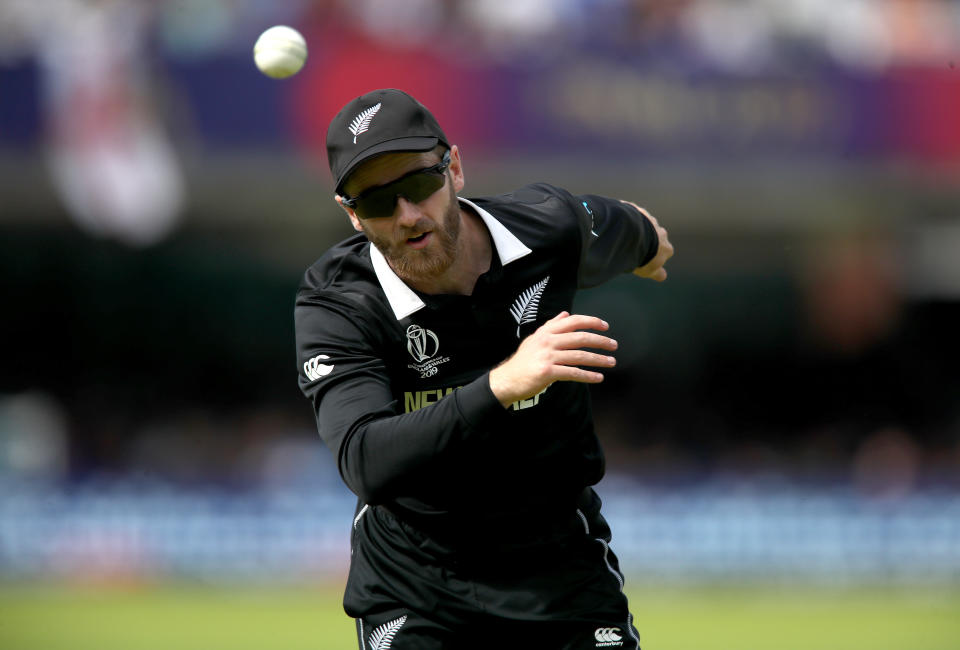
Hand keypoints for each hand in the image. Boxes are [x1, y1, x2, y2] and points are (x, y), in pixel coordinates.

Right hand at [488, 312, 616, 407]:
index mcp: (546, 332)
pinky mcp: (548, 372)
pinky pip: (573, 373)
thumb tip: (565, 314)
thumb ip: (551, 326)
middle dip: (600, 341)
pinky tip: (598, 377)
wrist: (507, 380)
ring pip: (579, 356)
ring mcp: (547, 356)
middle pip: (580, 338)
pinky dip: (588, 375)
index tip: (605, 326)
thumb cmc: (523, 361)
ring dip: (598, 359)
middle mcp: (547, 341)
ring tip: (611, 362)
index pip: (573, 321)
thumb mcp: (534, 339)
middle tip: (614, 345)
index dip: (591, 322)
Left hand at [622, 201, 673, 281]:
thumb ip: (658, 273)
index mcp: (666, 247)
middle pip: (656, 236)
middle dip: (647, 241)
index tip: (647, 258)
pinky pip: (632, 215)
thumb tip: (663, 276)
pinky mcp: (637, 211)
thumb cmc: (642, 256)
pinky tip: (618, 228)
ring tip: (623, 238)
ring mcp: (650, 220)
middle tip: (634, 248)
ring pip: (645, 225)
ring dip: (637, 230)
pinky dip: (627, 221)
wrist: (631, 235)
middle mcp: (661, 232)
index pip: (666, 252)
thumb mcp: (650, 270)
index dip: (656, 255)